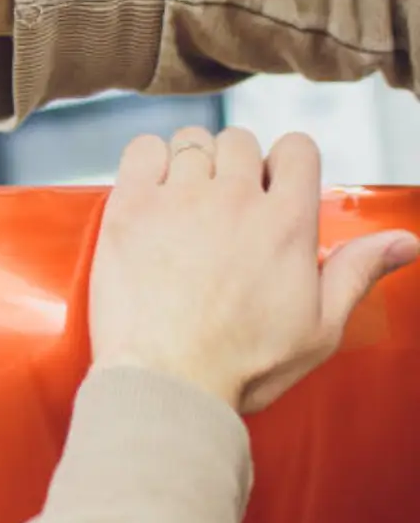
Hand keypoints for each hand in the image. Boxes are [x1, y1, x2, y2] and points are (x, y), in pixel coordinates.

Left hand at [89, 127, 419, 412]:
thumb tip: (404, 242)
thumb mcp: (318, 329)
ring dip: (190, 163)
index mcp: (286, 224)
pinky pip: (142, 149)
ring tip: (182, 203)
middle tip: (220, 206)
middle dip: (233, 164)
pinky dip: (147, 159)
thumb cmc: (241, 366)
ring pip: (191, 142)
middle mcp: (234, 200)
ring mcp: (179, 200)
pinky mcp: (130, 208)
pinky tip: (149, 190)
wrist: (166, 382)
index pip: (297, 148)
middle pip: (239, 140)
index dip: (284, 164)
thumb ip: (357, 273)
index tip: (268, 191)